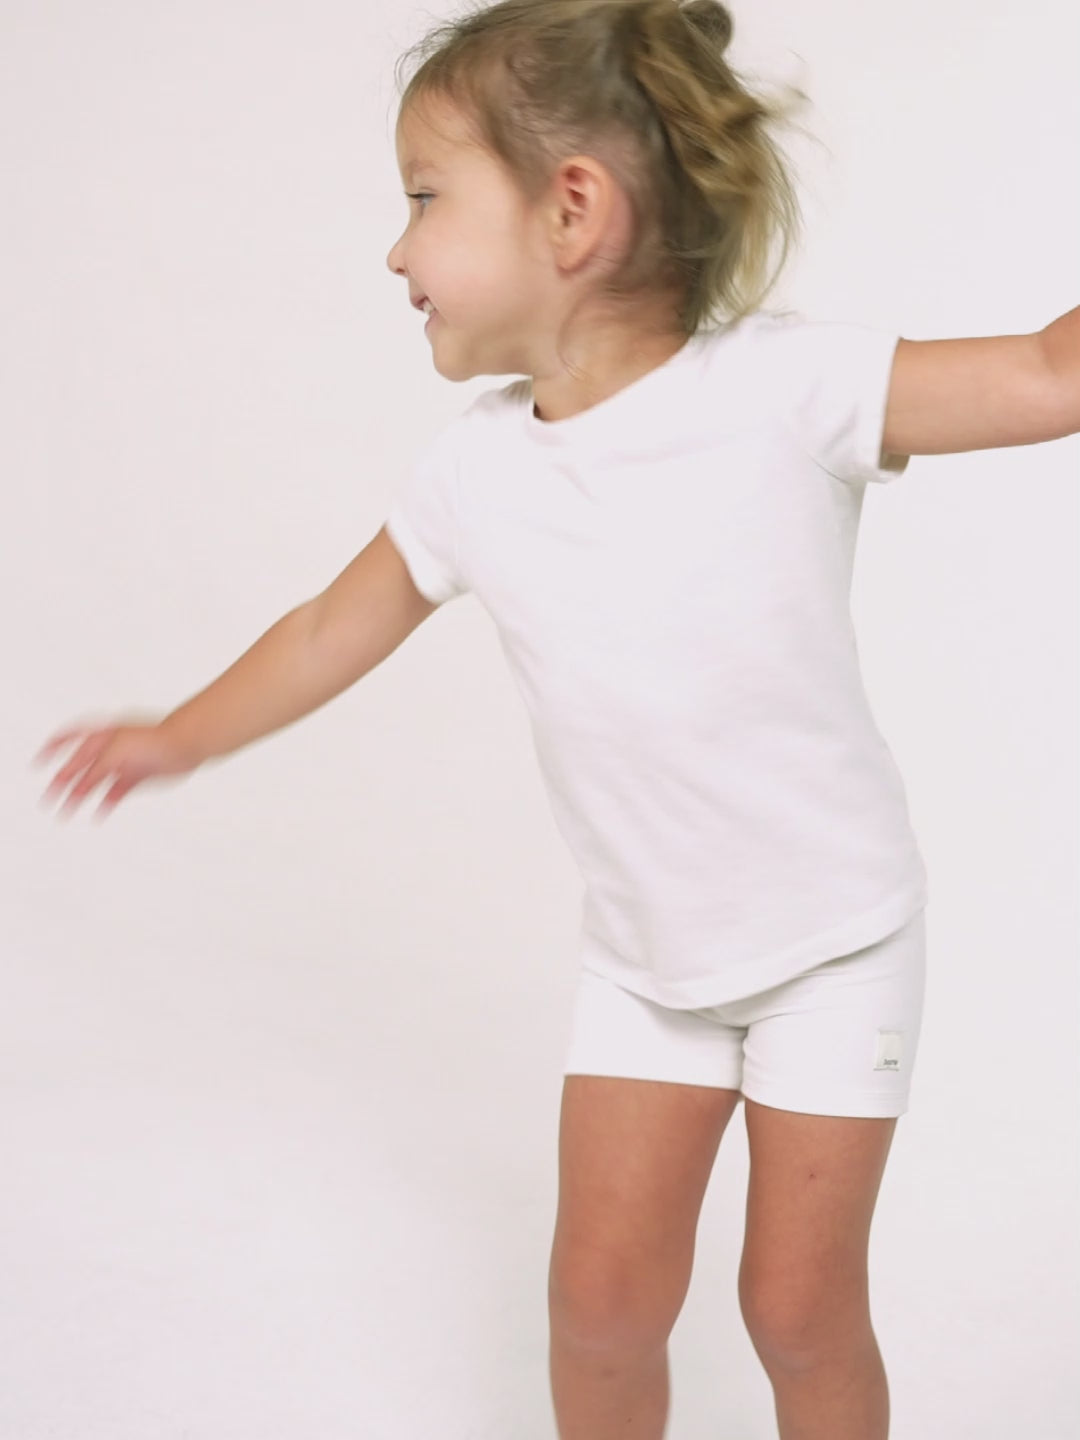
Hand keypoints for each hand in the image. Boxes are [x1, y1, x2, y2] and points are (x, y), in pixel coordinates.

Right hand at [33, 716, 199, 820]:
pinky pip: (115, 792)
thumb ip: (97, 765)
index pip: (70, 740)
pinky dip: (105, 803)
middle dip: (62, 782)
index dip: (52, 750)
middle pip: (79, 766)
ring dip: (79, 797)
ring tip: (66, 812)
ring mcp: (123, 763)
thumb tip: (81, 782)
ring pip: (95, 782)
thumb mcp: (118, 749)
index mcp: (102, 734)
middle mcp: (111, 748)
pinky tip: (97, 814)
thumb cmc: (155, 739)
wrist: (186, 744)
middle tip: (49, 799)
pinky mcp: (137, 777)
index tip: (37, 763)